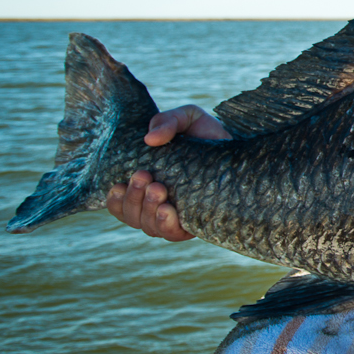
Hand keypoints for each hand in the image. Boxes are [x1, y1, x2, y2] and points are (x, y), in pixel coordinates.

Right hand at [104, 105, 229, 240]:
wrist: (238, 147)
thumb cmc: (205, 132)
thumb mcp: (186, 118)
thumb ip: (167, 121)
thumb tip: (150, 138)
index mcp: (144, 183)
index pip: (119, 203)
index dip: (115, 200)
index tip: (119, 184)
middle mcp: (157, 203)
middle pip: (133, 217)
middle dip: (134, 199)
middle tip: (145, 176)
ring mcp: (176, 214)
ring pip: (149, 227)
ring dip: (148, 211)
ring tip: (159, 189)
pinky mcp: (196, 222)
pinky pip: (174, 235)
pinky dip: (166, 226)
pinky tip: (168, 210)